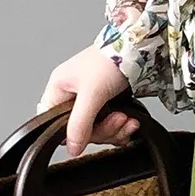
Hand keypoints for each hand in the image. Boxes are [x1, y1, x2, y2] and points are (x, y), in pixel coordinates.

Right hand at [38, 43, 140, 157]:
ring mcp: (91, 100)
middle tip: (118, 120)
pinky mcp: (109, 102)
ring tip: (129, 120)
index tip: (91, 133)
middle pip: (80, 130)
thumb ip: (80, 123)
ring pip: (97, 130)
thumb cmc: (111, 59)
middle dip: (104, 130)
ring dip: (116, 128)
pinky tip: (132, 122)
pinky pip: (110, 125)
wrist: (139, 46)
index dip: (73, 133)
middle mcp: (73, 95)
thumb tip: (72, 148)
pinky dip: (122, 127)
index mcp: (59, 89)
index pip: (55, 124)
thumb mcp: (93, 93)